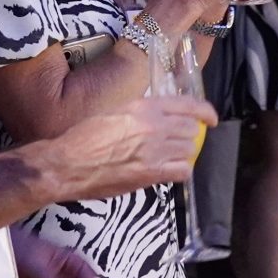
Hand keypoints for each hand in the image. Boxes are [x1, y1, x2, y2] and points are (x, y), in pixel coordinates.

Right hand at [39, 95, 210, 200]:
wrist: (68, 164)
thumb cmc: (83, 138)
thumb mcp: (113, 112)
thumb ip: (138, 112)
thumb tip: (156, 116)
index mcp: (143, 106)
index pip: (188, 105)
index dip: (205, 112)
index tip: (210, 119)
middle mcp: (153, 125)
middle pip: (191, 129)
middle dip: (189, 136)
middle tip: (179, 142)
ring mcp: (154, 150)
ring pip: (189, 150)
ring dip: (184, 153)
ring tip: (171, 157)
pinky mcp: (151, 173)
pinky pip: (182, 171)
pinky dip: (181, 171)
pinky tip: (171, 172)